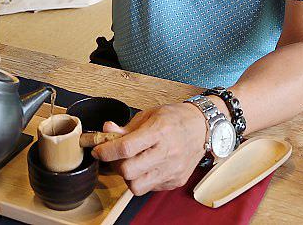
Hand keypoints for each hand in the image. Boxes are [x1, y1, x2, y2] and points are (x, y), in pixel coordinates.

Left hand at [91, 103, 206, 194]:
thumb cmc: (176, 118)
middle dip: (116, 165)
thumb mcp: (150, 115)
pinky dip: (143, 179)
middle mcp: (167, 152)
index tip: (98, 150)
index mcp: (159, 131)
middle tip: (116, 157)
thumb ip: (127, 127)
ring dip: (128, 176)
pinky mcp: (176, 180)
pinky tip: (147, 166)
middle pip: (129, 171)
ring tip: (132, 164)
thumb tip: (106, 130)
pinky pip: (150, 188)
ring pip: (137, 186)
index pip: (125, 147)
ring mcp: (172, 169)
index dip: (106, 151)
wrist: (203, 127)